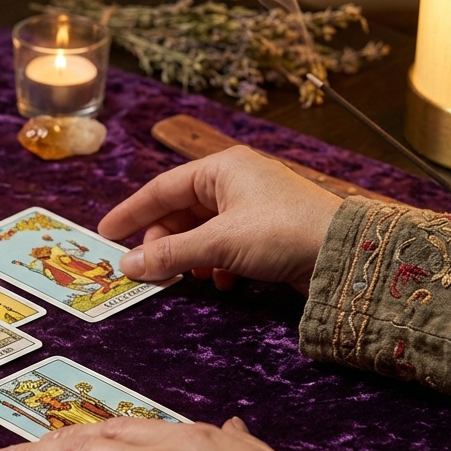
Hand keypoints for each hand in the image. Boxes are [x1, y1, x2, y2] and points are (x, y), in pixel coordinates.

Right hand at [98, 146, 341, 292]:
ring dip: (190, 257)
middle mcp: (235, 181)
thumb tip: (128, 266)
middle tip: (150, 269)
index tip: (105, 233)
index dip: (131, 212)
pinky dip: (215, 264)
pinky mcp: (267, 231)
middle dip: (164, 243)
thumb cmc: (282, 233)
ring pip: (202, 231)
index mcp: (222, 168)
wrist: (345, 254)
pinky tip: (220, 282)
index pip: (162, 188)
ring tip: (188, 279)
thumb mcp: (218, 243)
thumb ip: (170, 254)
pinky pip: (225, 245)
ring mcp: (252, 206)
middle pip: (181, 212)